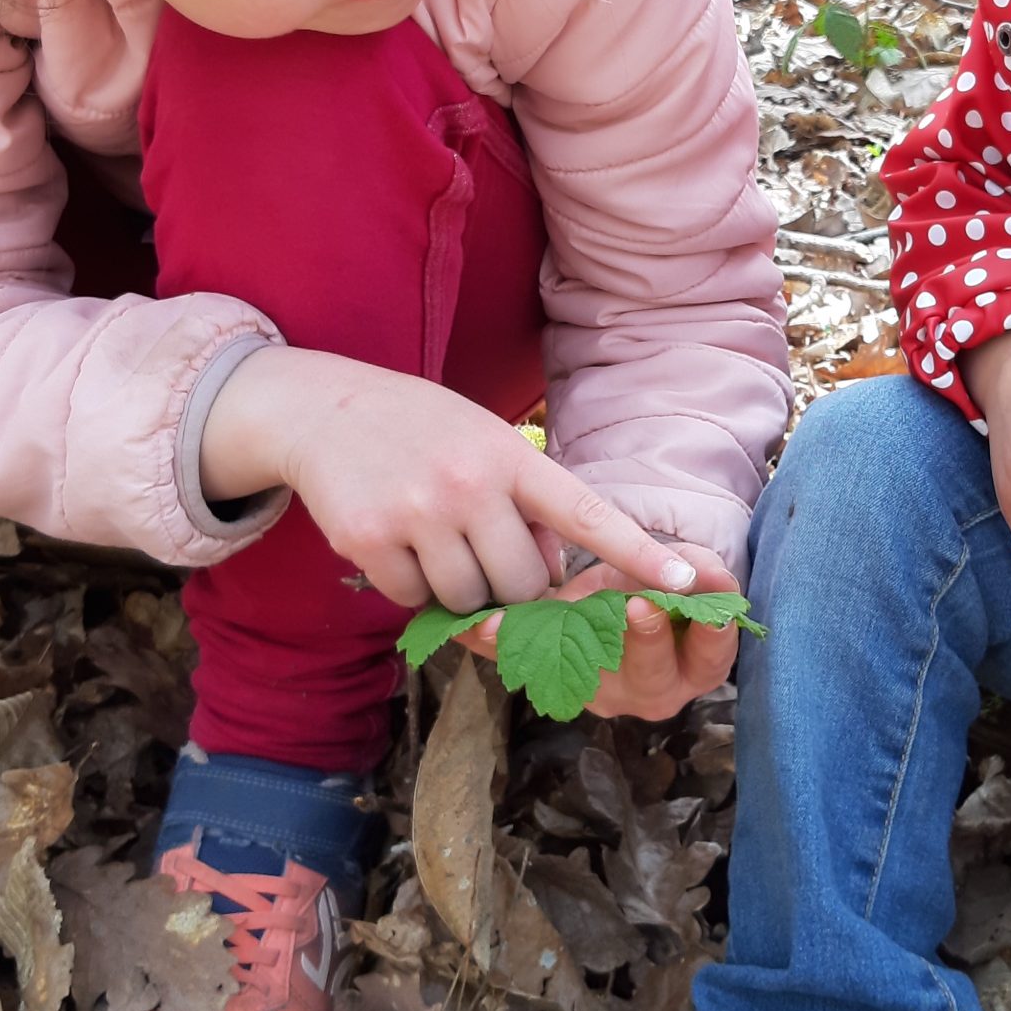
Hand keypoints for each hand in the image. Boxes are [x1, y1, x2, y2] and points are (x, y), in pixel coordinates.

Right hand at [197, 345, 696, 611]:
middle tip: (484, 553)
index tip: (686, 583)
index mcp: (512, 457)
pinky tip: (397, 543)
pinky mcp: (368, 541)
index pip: (588, 513)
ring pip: (470, 601)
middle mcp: (469, 483)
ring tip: (438, 542)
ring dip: (461, 591)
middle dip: (514, 587)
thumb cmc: (424, 432)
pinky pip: (413, 601)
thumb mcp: (487, 444)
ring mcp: (416, 512)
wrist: (324, 408)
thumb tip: (556, 577)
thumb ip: (529, 503)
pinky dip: (411, 588)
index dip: (639, 554)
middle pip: (524, 584)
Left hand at [457, 542, 742, 722]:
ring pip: (578, 682)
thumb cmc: (652, 584)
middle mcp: (645, 690)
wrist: (609, 598)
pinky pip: (519, 667)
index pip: (709, 659)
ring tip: (533, 623)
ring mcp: (595, 693)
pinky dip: (493, 646)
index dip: (710, 636)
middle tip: (637, 606)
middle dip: (645, 642)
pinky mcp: (547, 678)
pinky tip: (470, 625)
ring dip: (550, 652)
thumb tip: (714, 576)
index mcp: (689, 666)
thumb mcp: (674, 570)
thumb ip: (695, 569)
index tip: (708, 609)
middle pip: (650, 680)